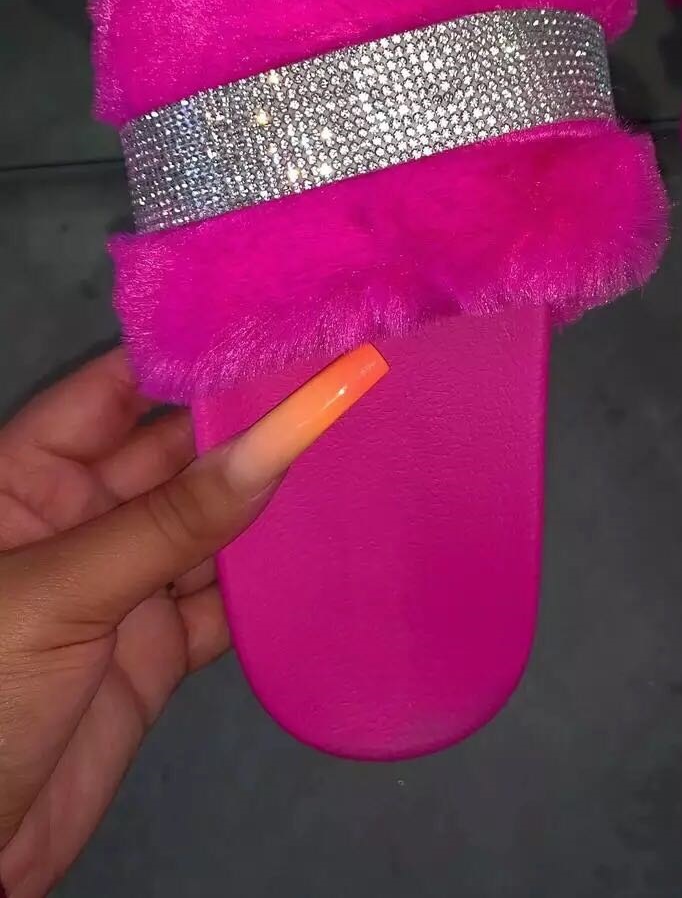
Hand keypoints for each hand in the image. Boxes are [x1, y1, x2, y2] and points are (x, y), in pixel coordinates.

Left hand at [0, 344, 385, 897]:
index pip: (110, 393)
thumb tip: (277, 443)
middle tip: (336, 383)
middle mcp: (75, 522)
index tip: (269, 324)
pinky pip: (222, 601)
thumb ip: (171, 524)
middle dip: (244, 425)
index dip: (184, 358)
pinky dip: (270, 584)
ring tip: (352, 451)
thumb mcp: (60, 596)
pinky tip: (325, 550)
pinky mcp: (154, 652)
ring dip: (269, 502)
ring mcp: (119, 588)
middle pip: (171, 456)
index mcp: (20, 482)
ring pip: (206, 527)